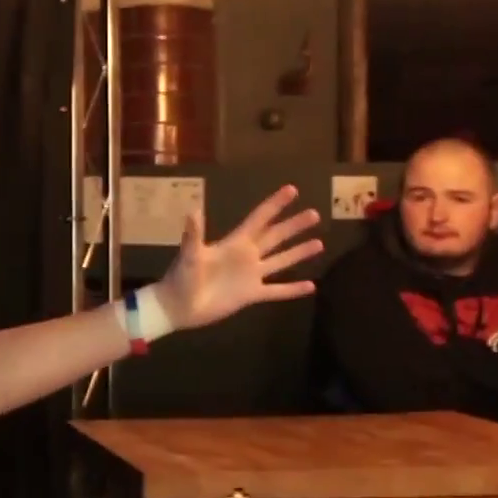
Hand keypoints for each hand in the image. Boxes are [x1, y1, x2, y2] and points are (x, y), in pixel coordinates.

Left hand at [157, 184, 322, 329]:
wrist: (178, 307)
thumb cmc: (181, 278)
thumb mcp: (189, 255)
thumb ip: (194, 234)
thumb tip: (193, 209)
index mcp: (233, 243)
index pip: (259, 219)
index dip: (274, 205)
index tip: (292, 190)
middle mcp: (246, 256)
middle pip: (275, 236)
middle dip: (294, 225)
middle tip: (315, 214)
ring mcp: (250, 276)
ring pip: (281, 261)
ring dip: (299, 252)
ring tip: (319, 243)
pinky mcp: (251, 295)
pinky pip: (277, 291)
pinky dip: (293, 290)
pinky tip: (312, 286)